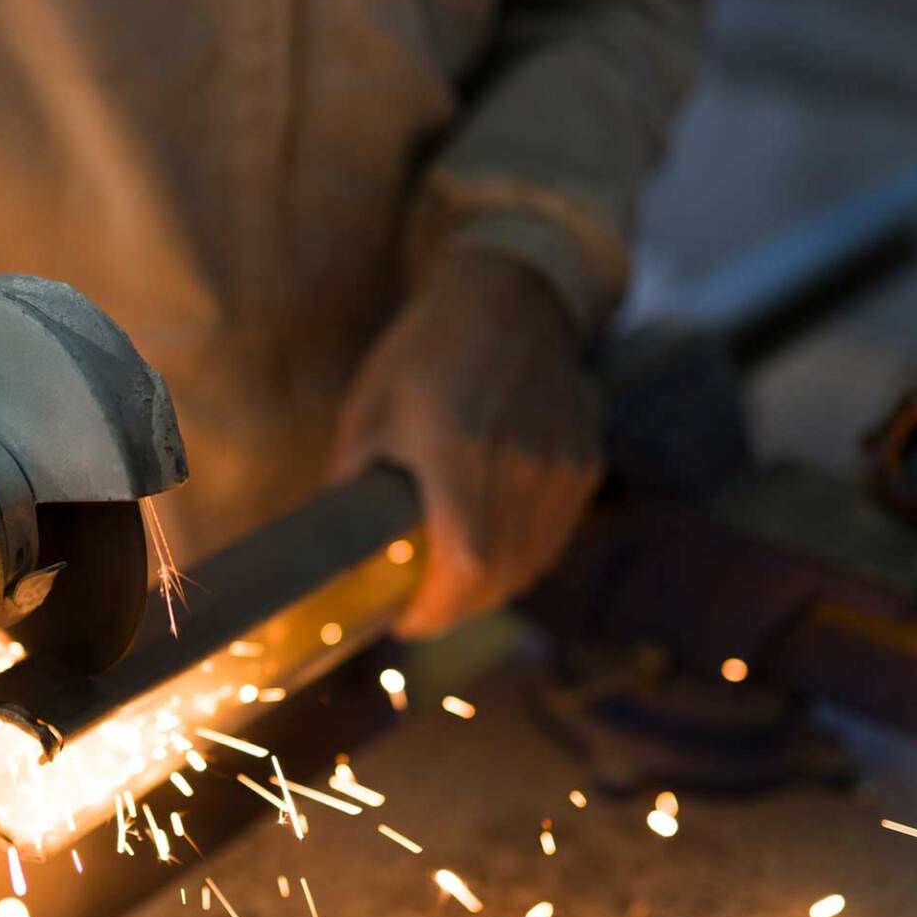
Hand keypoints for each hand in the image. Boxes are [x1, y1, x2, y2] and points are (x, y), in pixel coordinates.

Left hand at [332, 251, 602, 636]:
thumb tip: (331, 549)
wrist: (513, 297)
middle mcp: (521, 469)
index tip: (404, 620)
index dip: (435, 610)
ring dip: (490, 585)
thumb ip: (352, 484)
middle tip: (421, 603)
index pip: (463, 569)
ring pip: (531, 563)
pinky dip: (522, 553)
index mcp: (459, 456)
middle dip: (455, 605)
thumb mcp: (368, 412)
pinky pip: (555, 535)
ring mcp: (562, 469)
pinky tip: (492, 539)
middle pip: (498, 579)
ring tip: (453, 577)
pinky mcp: (586, 463)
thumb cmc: (427, 351)